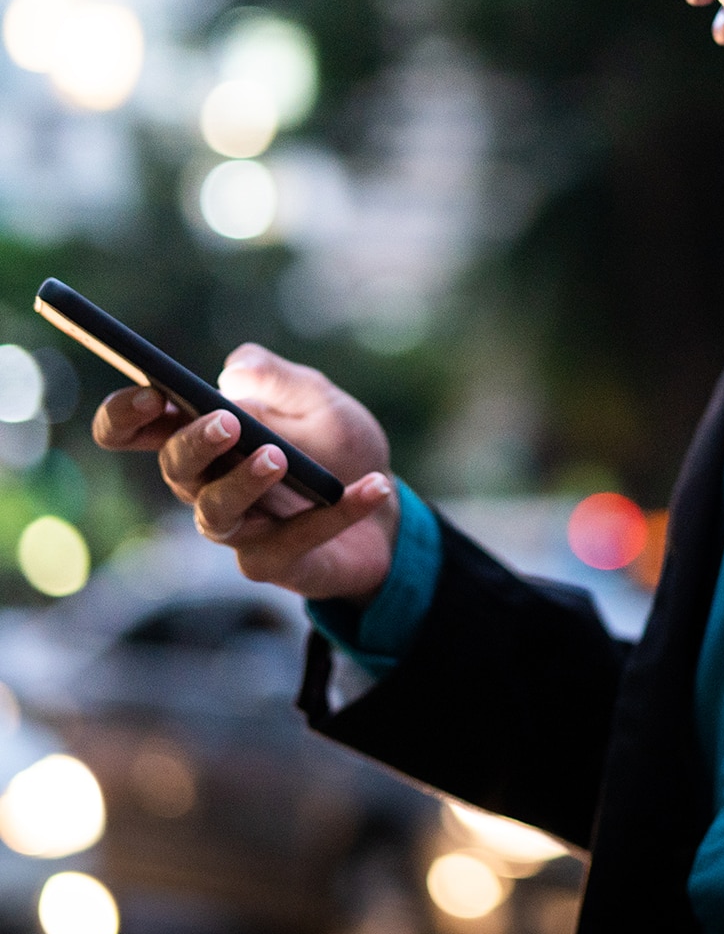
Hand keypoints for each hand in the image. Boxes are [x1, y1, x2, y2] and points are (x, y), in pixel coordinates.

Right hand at [93, 345, 398, 602]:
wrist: (388, 507)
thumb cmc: (337, 447)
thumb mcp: (320, 399)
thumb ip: (279, 379)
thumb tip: (234, 370)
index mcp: (203, 437)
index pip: (134, 429)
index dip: (126, 414)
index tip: (152, 394)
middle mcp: (206, 485)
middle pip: (175, 468)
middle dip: (195, 444)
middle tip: (228, 423)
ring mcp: (236, 528)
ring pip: (216, 513)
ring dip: (243, 483)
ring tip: (278, 458)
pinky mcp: (271, 562)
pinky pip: (294, 540)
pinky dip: (337, 513)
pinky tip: (373, 486)